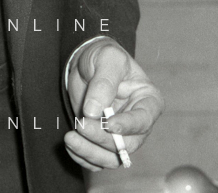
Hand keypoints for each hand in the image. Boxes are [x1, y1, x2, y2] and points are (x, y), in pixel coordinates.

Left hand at [64, 37, 163, 170]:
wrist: (86, 63)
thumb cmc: (103, 57)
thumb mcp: (107, 59)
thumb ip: (104, 83)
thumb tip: (94, 111)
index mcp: (148, 101)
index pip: (144, 120)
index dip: (129, 125)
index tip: (110, 124)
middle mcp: (138, 123)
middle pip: (128, 144)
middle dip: (104, 139)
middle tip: (81, 126)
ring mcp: (120, 135)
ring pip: (112, 157)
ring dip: (91, 152)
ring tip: (70, 139)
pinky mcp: (103, 142)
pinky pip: (97, 159)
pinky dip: (83, 157)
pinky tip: (71, 145)